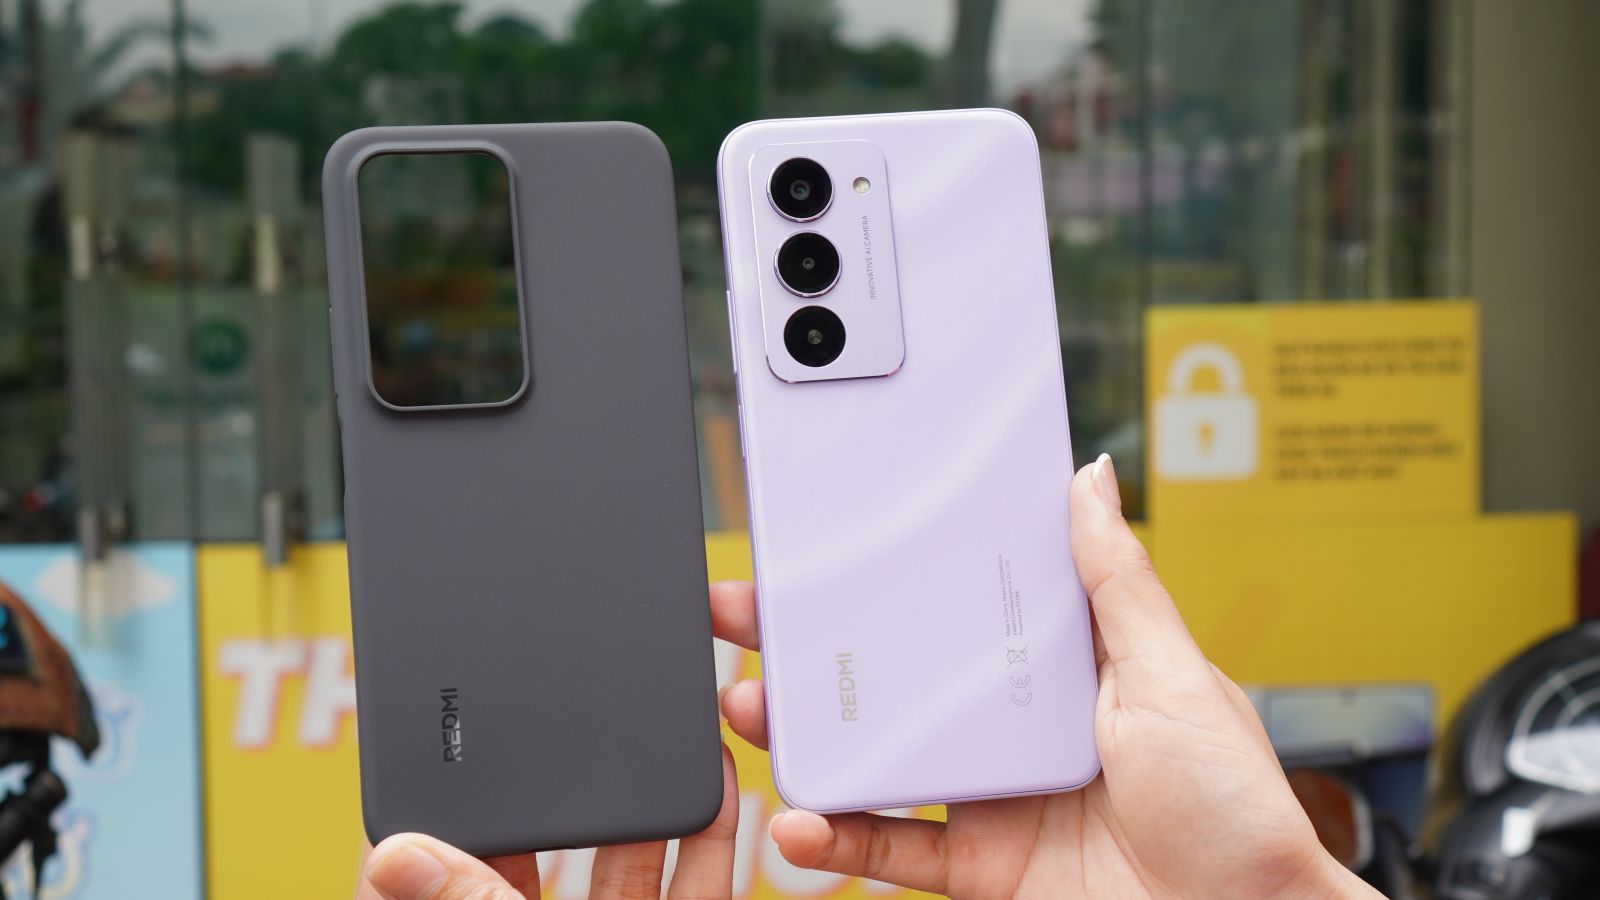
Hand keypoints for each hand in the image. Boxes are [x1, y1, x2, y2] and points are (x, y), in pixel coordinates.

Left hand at [356, 745, 739, 898]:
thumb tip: (396, 854)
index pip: (445, 855)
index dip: (444, 791)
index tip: (446, 723)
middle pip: (545, 839)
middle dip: (560, 769)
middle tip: (571, 692)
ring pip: (626, 854)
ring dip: (641, 787)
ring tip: (653, 714)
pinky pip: (693, 883)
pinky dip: (707, 833)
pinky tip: (715, 776)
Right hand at [714, 454, 1382, 898]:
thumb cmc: (1235, 805)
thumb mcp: (1175, 675)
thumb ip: (1118, 582)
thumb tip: (1091, 478)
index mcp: (1057, 666)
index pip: (955, 605)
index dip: (890, 574)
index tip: (827, 542)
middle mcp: (1011, 724)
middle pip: (895, 675)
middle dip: (814, 644)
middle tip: (747, 612)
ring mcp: (989, 795)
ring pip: (874, 755)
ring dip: (805, 733)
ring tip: (749, 706)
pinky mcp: (977, 864)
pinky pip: (890, 846)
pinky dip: (838, 837)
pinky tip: (798, 817)